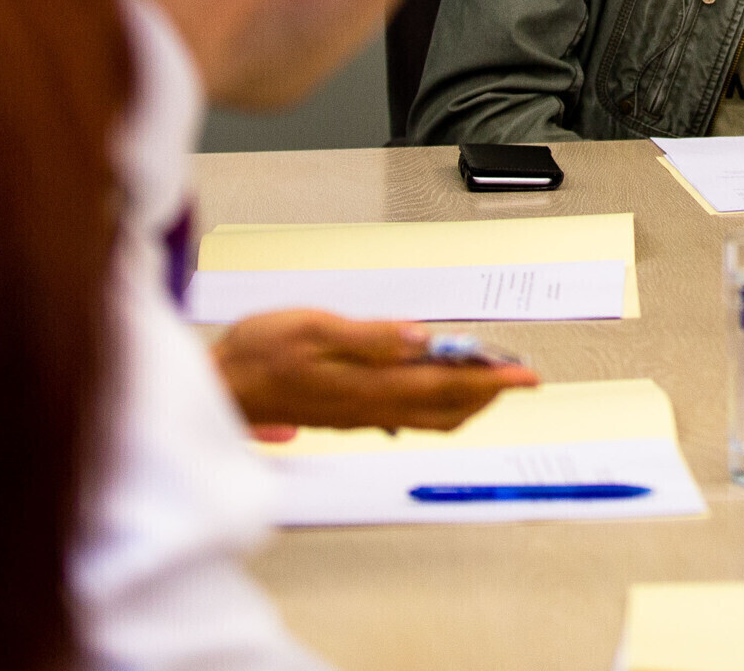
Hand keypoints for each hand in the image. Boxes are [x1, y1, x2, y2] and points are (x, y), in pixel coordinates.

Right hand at [212, 311, 538, 436]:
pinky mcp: (348, 412)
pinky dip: (435, 402)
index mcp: (368, 385)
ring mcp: (360, 413)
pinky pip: (407, 415)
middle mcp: (370, 406)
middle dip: (487, 391)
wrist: (220, 388)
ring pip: (429, 415)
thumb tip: (422, 338)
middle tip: (518, 375)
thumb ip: (370, 336)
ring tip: (488, 378)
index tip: (524, 374)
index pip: (445, 385)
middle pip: (446, 408)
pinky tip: (434, 389)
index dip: (490, 379)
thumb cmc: (258, 355)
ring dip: (464, 398)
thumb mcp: (313, 328)